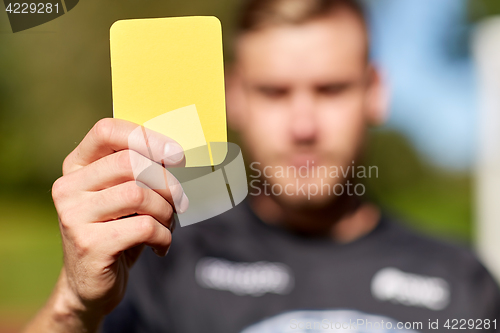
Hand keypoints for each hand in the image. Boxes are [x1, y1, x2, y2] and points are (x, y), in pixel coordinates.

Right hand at [38, 118, 187, 330]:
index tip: (177, 155)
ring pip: (139, 194)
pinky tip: (160, 246)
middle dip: (166, 181)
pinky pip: (144, 227)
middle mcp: (68, 187)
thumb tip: (177, 153)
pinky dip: (163, 236)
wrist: (90, 284)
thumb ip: (139, 170)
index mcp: (76, 166)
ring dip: (167, 211)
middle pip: (130, 162)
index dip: (147, 137)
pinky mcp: (89, 244)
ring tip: (167, 225)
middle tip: (179, 200)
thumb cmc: (116, 230)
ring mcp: (74, 216)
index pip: (106, 130)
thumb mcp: (123, 195)